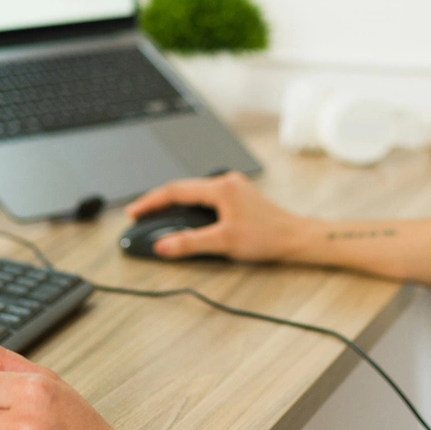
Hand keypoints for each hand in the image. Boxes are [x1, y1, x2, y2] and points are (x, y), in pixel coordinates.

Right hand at [122, 172, 311, 261]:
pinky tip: (185, 222)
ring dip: (174, 207)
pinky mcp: (239, 200)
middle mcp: (226, 183)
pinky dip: (190, 210)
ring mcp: (233, 190)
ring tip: (157, 220)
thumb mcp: (224, 242)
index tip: (133, 213)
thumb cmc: (268, 237)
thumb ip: (190, 243)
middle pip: (182, 190)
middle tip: (140, 218)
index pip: (175, 191)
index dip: (150, 202)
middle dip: (158, 204)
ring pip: (194, 195)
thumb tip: (162, 246)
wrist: (297, 239)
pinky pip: (206, 201)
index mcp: (220, 188)